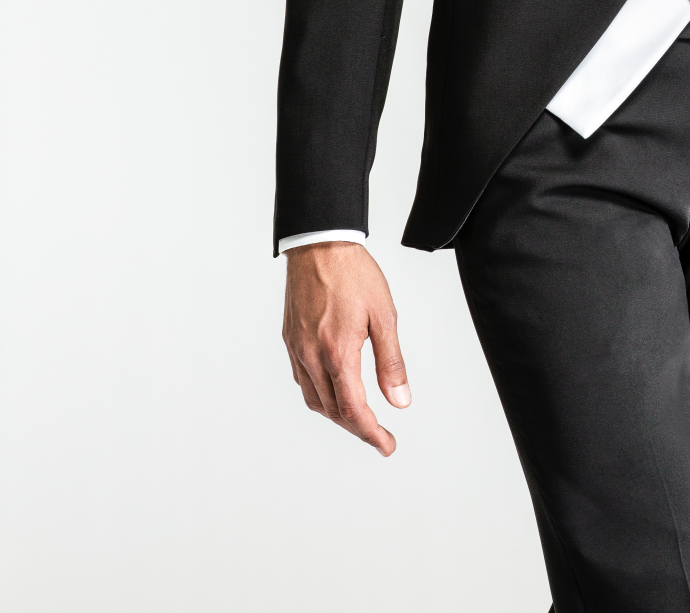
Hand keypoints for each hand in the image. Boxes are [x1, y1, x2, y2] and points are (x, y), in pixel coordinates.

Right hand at [282, 242, 409, 454]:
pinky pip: (303, 381)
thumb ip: (391, 362)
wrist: (319, 243)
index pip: (354, 410)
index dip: (372, 434)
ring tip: (360, 419)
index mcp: (338, 352)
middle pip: (333, 411)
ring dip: (337, 416)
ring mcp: (297, 349)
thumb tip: (399, 400)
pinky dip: (320, 396)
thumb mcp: (384, 315)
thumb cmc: (354, 274)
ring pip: (314, 400)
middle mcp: (312, 356)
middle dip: (358, 429)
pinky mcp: (290, 339)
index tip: (387, 445)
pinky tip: (334, 392)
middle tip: (379, 436)